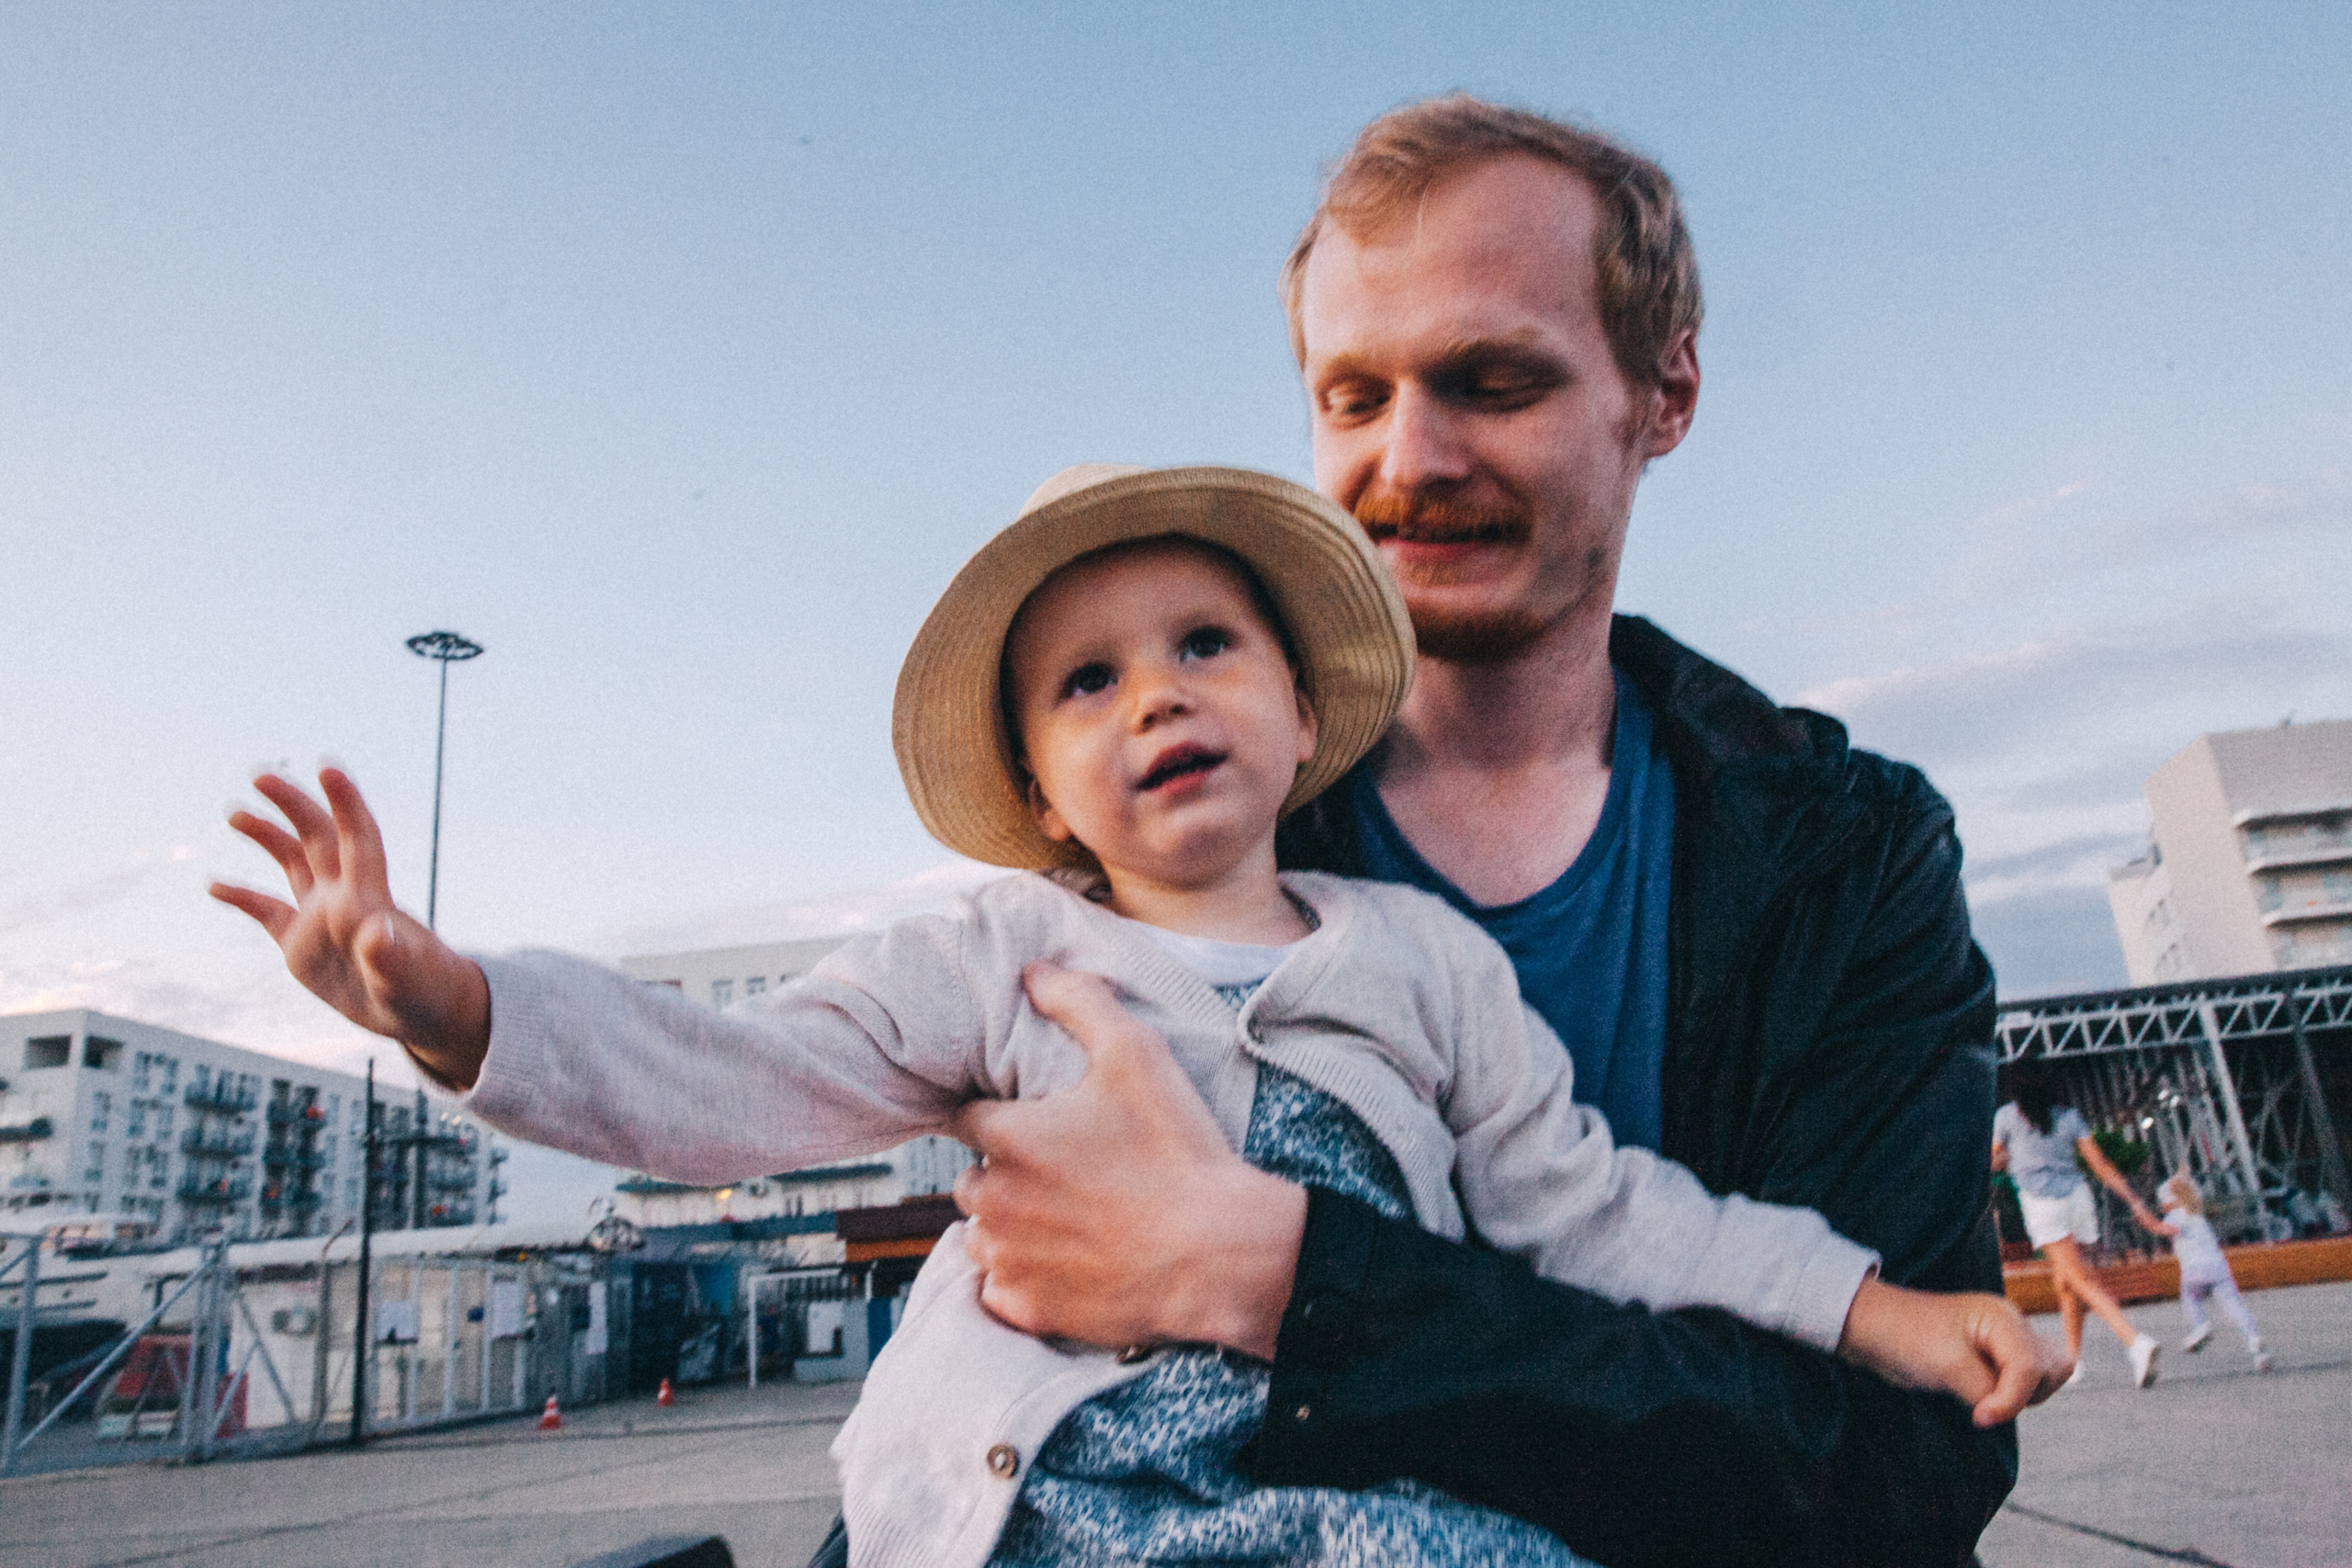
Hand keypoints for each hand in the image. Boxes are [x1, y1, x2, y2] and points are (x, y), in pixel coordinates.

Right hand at [209, 769, 490, 1087]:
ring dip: (267, 836)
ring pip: (292, 863)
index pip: (357, 839)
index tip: (328, 767)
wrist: (423, 1011)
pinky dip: (242, 898)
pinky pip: (267, 913)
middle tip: (260, 775)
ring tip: (235, 813)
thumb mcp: (406, 980)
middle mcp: (341, 899)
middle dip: (293, 803)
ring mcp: (319, 919)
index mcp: (367, 900)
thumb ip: (389, 957)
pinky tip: (214, 886)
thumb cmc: (423, 993)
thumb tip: (377, 932)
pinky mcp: (302, 945)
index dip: (346, 803)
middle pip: (317, 837)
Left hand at [951, 962, 1306, 1356]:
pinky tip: (1068, 1266)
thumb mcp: (1137, 1054)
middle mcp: (994, 1198)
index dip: (996, 1116)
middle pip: (972, 1179)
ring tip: (1068, 1221)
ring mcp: (1008, 1259)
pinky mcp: (1027, 1308)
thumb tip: (1032, 971)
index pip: (965, 1116)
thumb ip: (1079, 1002)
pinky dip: (1022, 1280)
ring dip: (1009, 1228)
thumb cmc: (1176, 1151)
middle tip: (1064, 1175)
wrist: (1218, 1253)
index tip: (1033, 1124)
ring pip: (981, 1236)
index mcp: (1008, 1136)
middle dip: (1004, 1174)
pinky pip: (999, 1291)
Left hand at [1837, 1277, 2073, 1427]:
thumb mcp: (1946, 1366)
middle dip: (2027, 1393)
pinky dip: (2018, 1393)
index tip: (1978, 1417)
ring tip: (1983, 1395)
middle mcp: (2012, 1325)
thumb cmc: (1904, 1337)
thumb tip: (2004, 1411)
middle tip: (1984, 1399)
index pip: (2031, 1367)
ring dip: (2024, 1395)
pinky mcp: (1998, 1356)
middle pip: (2052, 1369)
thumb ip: (1986, 1390)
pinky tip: (1989, 1395)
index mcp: (2002, 1318)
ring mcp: (2007, 1340)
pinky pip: (2031, 1379)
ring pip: (2048, 1376)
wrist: (1872, 1328)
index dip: (2009, 1400)